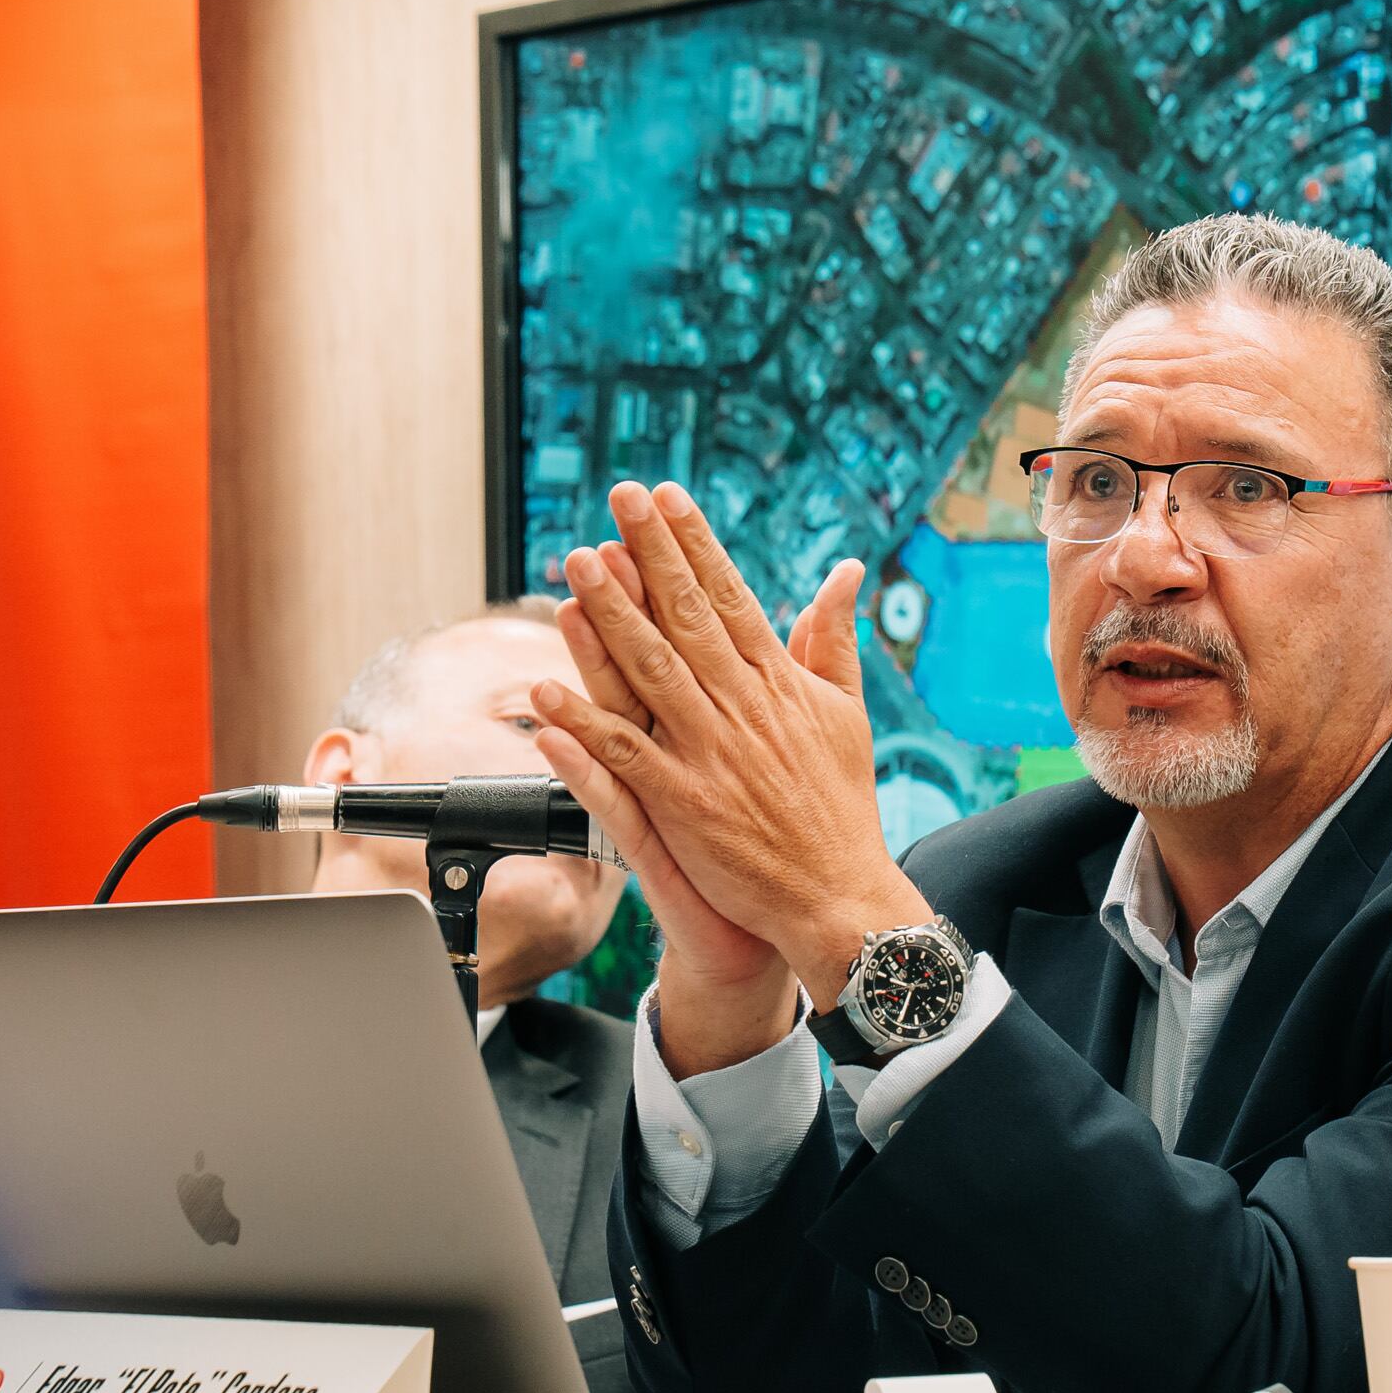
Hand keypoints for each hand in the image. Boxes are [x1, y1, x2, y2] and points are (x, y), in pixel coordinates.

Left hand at [533, 481, 927, 1017]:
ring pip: (650, 674)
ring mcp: (710, 755)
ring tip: (576, 568)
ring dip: (610, 618)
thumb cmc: (841, 805)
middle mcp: (742, 708)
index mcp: (778, 682)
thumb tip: (845, 572)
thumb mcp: (846, 711)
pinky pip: (622, 758)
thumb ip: (833, 638)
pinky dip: (584, 726)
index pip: (728, 596)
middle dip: (650, 554)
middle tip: (618, 499)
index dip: (693, 544)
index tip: (665, 497)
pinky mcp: (684, 805)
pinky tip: (545, 693)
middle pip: (686, 618)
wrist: (838, 895)